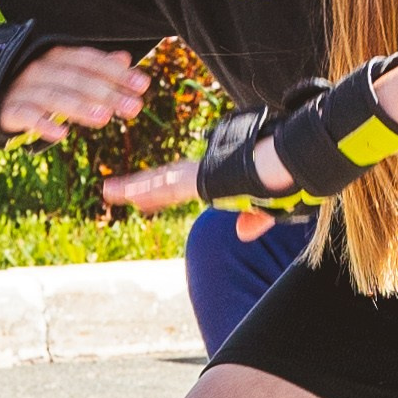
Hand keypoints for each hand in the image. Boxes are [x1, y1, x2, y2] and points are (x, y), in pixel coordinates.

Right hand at [0, 44, 151, 141]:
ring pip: (54, 96)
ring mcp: (23, 88)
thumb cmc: (36, 84)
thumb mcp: (65, 72)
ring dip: (80, 107)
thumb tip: (125, 59)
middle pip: (77, 79)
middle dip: (107, 92)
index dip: (117, 73)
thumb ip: (94, 68)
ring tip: (105, 120)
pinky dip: (42, 123)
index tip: (143, 85)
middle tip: (134, 107)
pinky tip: (61, 134)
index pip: (90, 61)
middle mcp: (41, 68)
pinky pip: (26, 115)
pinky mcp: (7, 109)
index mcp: (57, 56)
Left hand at [102, 158, 282, 241]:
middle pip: (164, 180)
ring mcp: (201, 174)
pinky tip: (126, 194)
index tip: (141, 198)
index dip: (159, 190)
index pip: (181, 183)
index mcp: (218, 176)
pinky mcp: (200, 179)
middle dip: (140, 186)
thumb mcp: (271, 206)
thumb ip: (255, 220)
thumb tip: (242, 235)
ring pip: (160, 182)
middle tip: (114, 190)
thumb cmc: (285, 178)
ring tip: (108, 191)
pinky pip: (167, 186)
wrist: (289, 163)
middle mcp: (205, 172)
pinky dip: (145, 189)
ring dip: (133, 187)